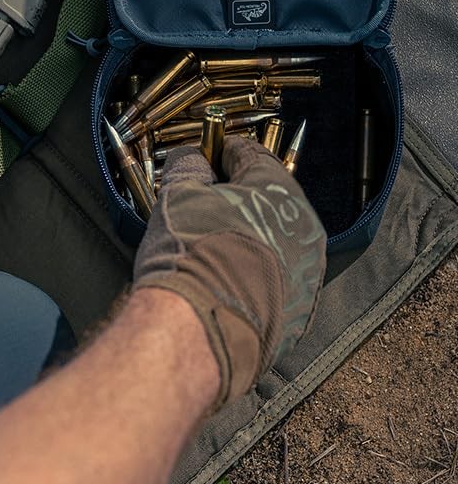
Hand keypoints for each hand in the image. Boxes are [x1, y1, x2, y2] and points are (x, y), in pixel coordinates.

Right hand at [133, 136, 326, 406]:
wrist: (198, 331)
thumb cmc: (190, 255)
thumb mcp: (176, 196)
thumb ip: (186, 168)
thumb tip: (190, 158)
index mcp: (279, 191)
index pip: (253, 156)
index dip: (226, 153)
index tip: (210, 154)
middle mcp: (304, 229)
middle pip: (270, 203)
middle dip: (240, 200)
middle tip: (205, 206)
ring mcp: (306, 275)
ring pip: (277, 245)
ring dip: (250, 241)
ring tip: (213, 250)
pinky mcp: (298, 314)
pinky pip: (276, 285)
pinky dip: (254, 279)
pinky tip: (225, 284)